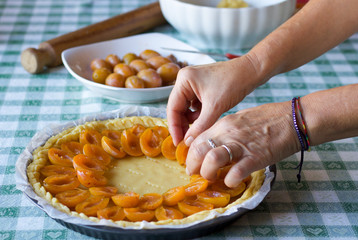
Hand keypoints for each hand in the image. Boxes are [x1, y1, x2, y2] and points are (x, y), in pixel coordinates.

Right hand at [167, 56, 261, 145]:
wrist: (252, 71)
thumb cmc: (234, 82)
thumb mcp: (215, 107)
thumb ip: (200, 126)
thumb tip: (188, 142)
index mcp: (184, 80)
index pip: (173, 108)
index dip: (175, 127)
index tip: (178, 143)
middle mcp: (185, 80)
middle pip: (178, 108)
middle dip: (183, 125)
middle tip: (188, 141)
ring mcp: (193, 83)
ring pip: (187, 108)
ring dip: (192, 121)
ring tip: (200, 130)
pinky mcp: (202, 87)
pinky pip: (195, 105)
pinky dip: (199, 115)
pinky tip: (206, 121)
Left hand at [185, 101, 300, 187]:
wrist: (293, 119)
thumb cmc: (268, 118)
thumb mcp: (240, 119)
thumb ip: (225, 131)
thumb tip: (212, 143)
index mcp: (223, 124)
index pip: (196, 139)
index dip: (189, 153)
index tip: (191, 162)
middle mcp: (228, 133)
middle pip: (198, 150)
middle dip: (192, 166)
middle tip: (196, 173)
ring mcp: (241, 145)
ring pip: (212, 159)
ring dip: (208, 173)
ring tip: (212, 177)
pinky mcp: (256, 157)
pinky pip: (236, 172)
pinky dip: (230, 180)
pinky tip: (231, 182)